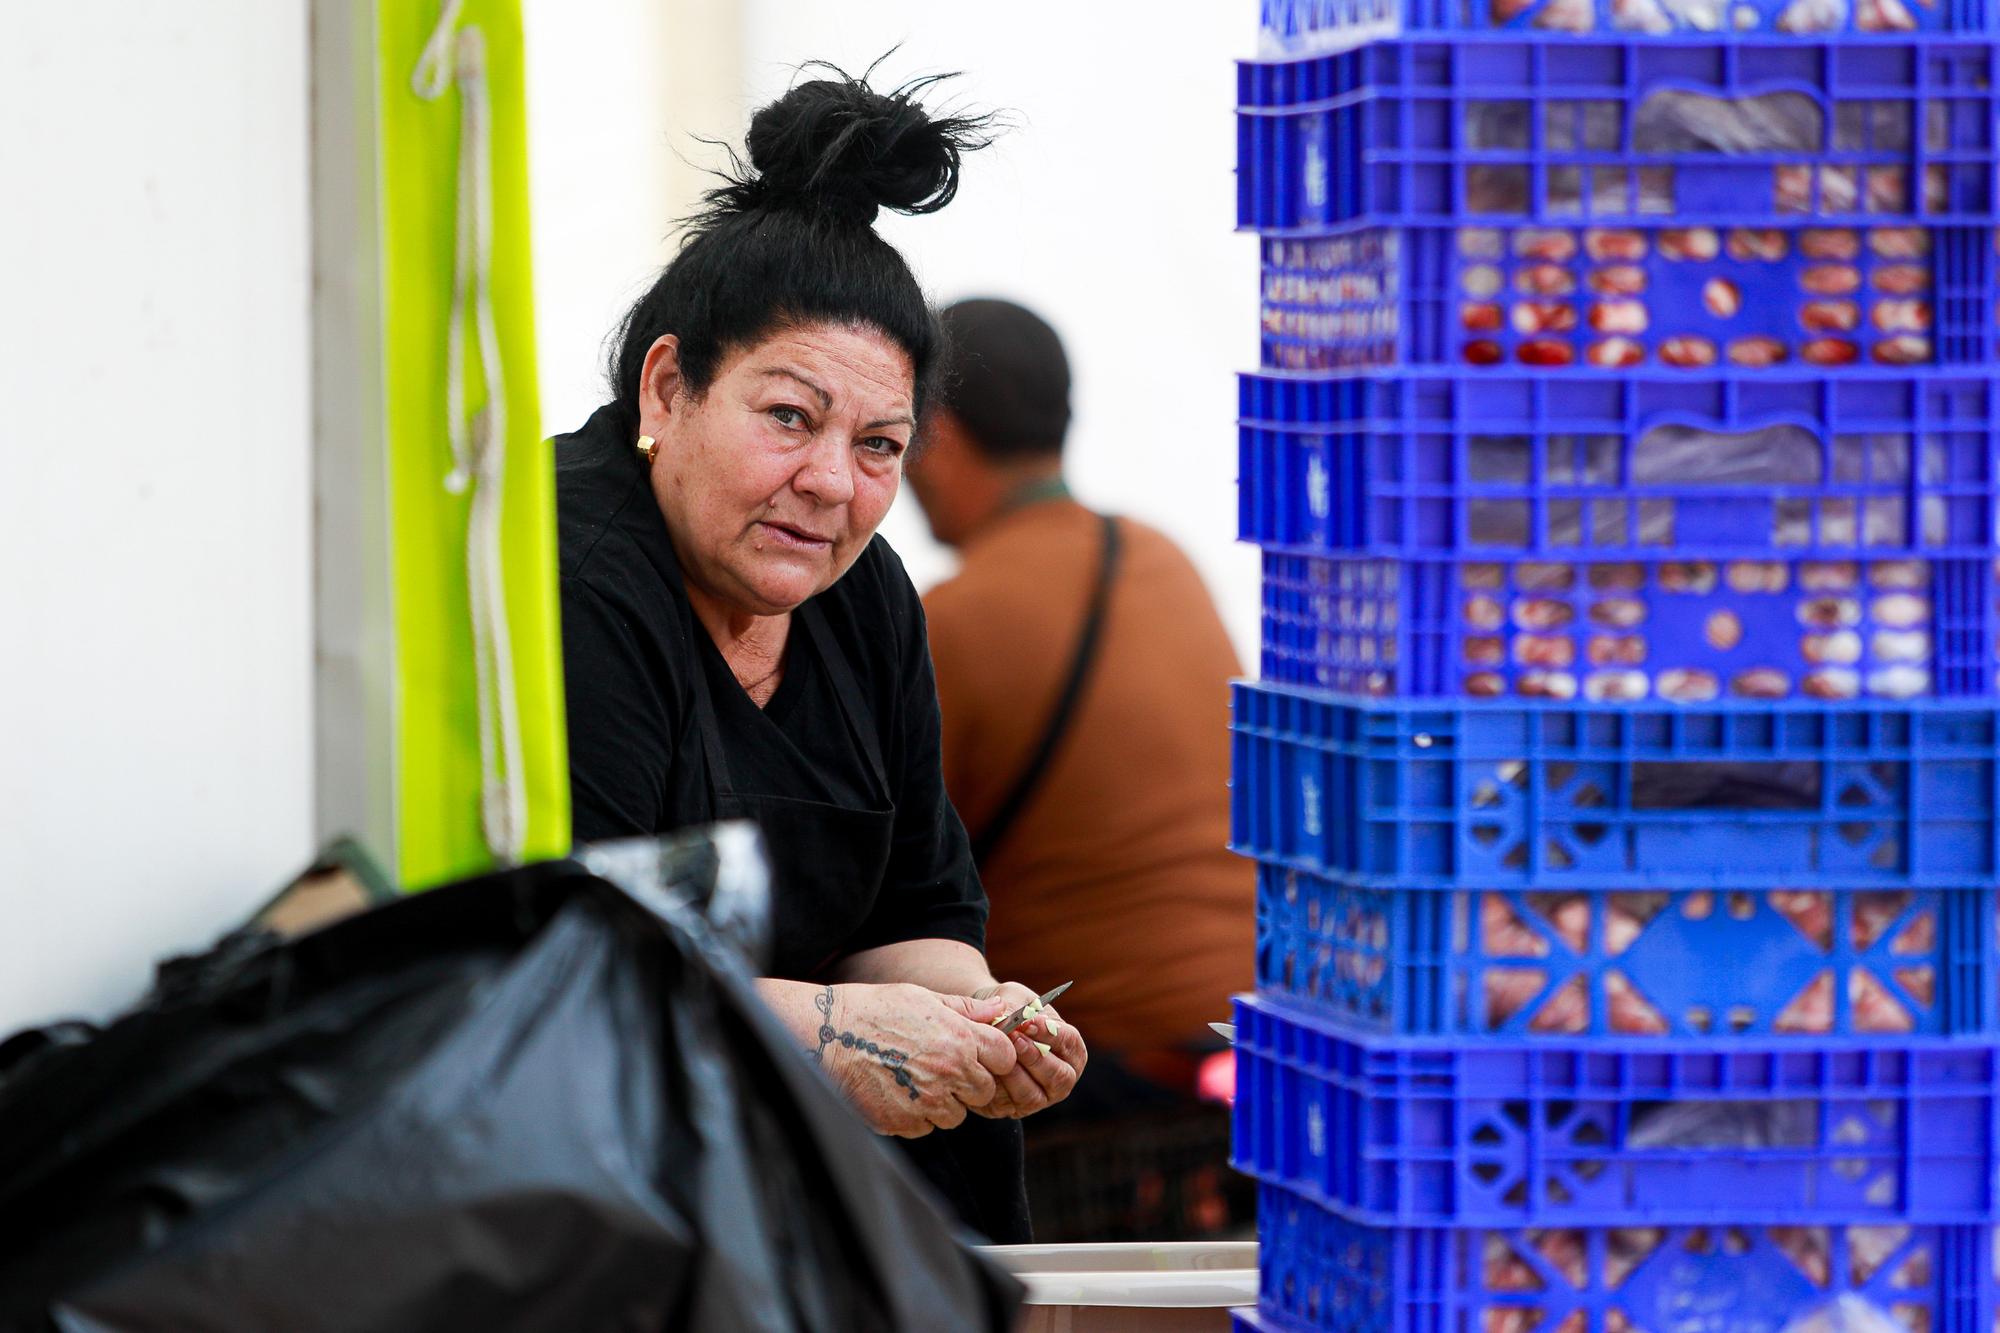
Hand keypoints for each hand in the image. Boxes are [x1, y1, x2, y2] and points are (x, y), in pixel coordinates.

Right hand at [813, 983, 1018, 1137]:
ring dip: (944, 1103)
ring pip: (957, 1115)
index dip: (995, 1056)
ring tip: (915, 1078)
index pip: (1005, 1057)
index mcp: (959, 1038)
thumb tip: (999, 1009)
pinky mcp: (904, 1122)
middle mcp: (950, 1072)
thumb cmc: (875, 1010)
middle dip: (971, 1083)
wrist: (828, 1036)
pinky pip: (926, 1127)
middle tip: (943, 1068)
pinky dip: (917, 1115)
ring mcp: (927, 1101)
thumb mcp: (923, 998)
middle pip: (985, 1091)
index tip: (980, 1054)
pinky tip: (897, 1091)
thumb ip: (965, 1009)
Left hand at [968, 981, 1087, 1119]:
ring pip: (1033, 1095)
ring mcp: (1039, 1098)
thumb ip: (1018, 1009)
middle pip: (1059, 1076)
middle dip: (1035, 1057)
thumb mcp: (1016, 999)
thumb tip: (1013, 1020)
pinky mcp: (1012, 1109)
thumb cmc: (1008, 1009)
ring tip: (998, 1052)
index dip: (1051, 1033)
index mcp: (1072, 1050)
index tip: (1028, 1021)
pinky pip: (1007, 1105)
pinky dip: (996, 1088)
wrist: (984, 1024)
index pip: (1069, 1043)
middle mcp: (1062, 1079)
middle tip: (1014, 1038)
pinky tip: (985, 1068)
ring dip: (1015, 1073)